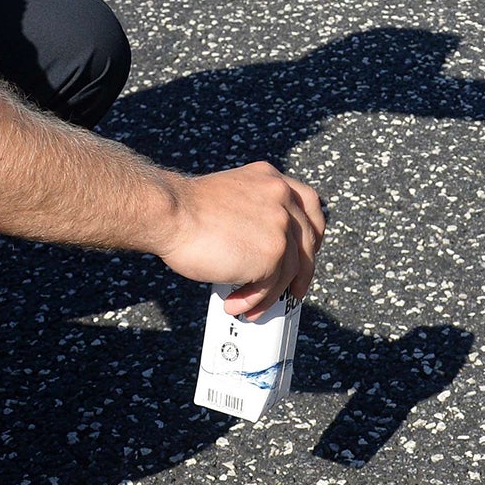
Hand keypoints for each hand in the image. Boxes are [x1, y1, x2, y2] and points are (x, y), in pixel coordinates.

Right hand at [158, 162, 326, 315]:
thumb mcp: (232, 196)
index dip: (313, 231)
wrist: (171, 213)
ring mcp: (280, 224)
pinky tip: (235, 304)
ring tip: (245, 306)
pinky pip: (271, 286)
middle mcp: (281, 196)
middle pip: (308, 240)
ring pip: (290, 270)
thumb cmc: (186, 210)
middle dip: (302, 272)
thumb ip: (254, 212)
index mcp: (271, 178)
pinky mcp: (273, 252)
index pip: (309, 203)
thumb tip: (261, 251)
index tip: (309, 250)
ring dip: (268, 294)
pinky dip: (254, 300)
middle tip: (292, 292)